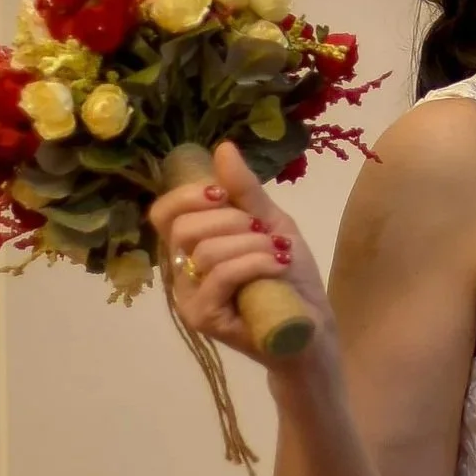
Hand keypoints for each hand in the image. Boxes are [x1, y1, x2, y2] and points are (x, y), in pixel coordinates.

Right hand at [147, 144, 328, 367]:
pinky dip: (254, 263)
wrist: (312, 328)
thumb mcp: (272, 224)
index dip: (187, 196)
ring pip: (207, 252)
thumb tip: (223, 147)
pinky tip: (277, 266)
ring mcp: (189, 299)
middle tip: (263, 232)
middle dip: (231, 220)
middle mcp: (182, 273)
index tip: (221, 194)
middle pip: (183, 228)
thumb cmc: (289, 279)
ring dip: (252, 244)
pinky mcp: (203, 319)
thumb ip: (245, 192)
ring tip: (278, 254)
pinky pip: (220, 276)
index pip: (164, 213)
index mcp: (192, 247)